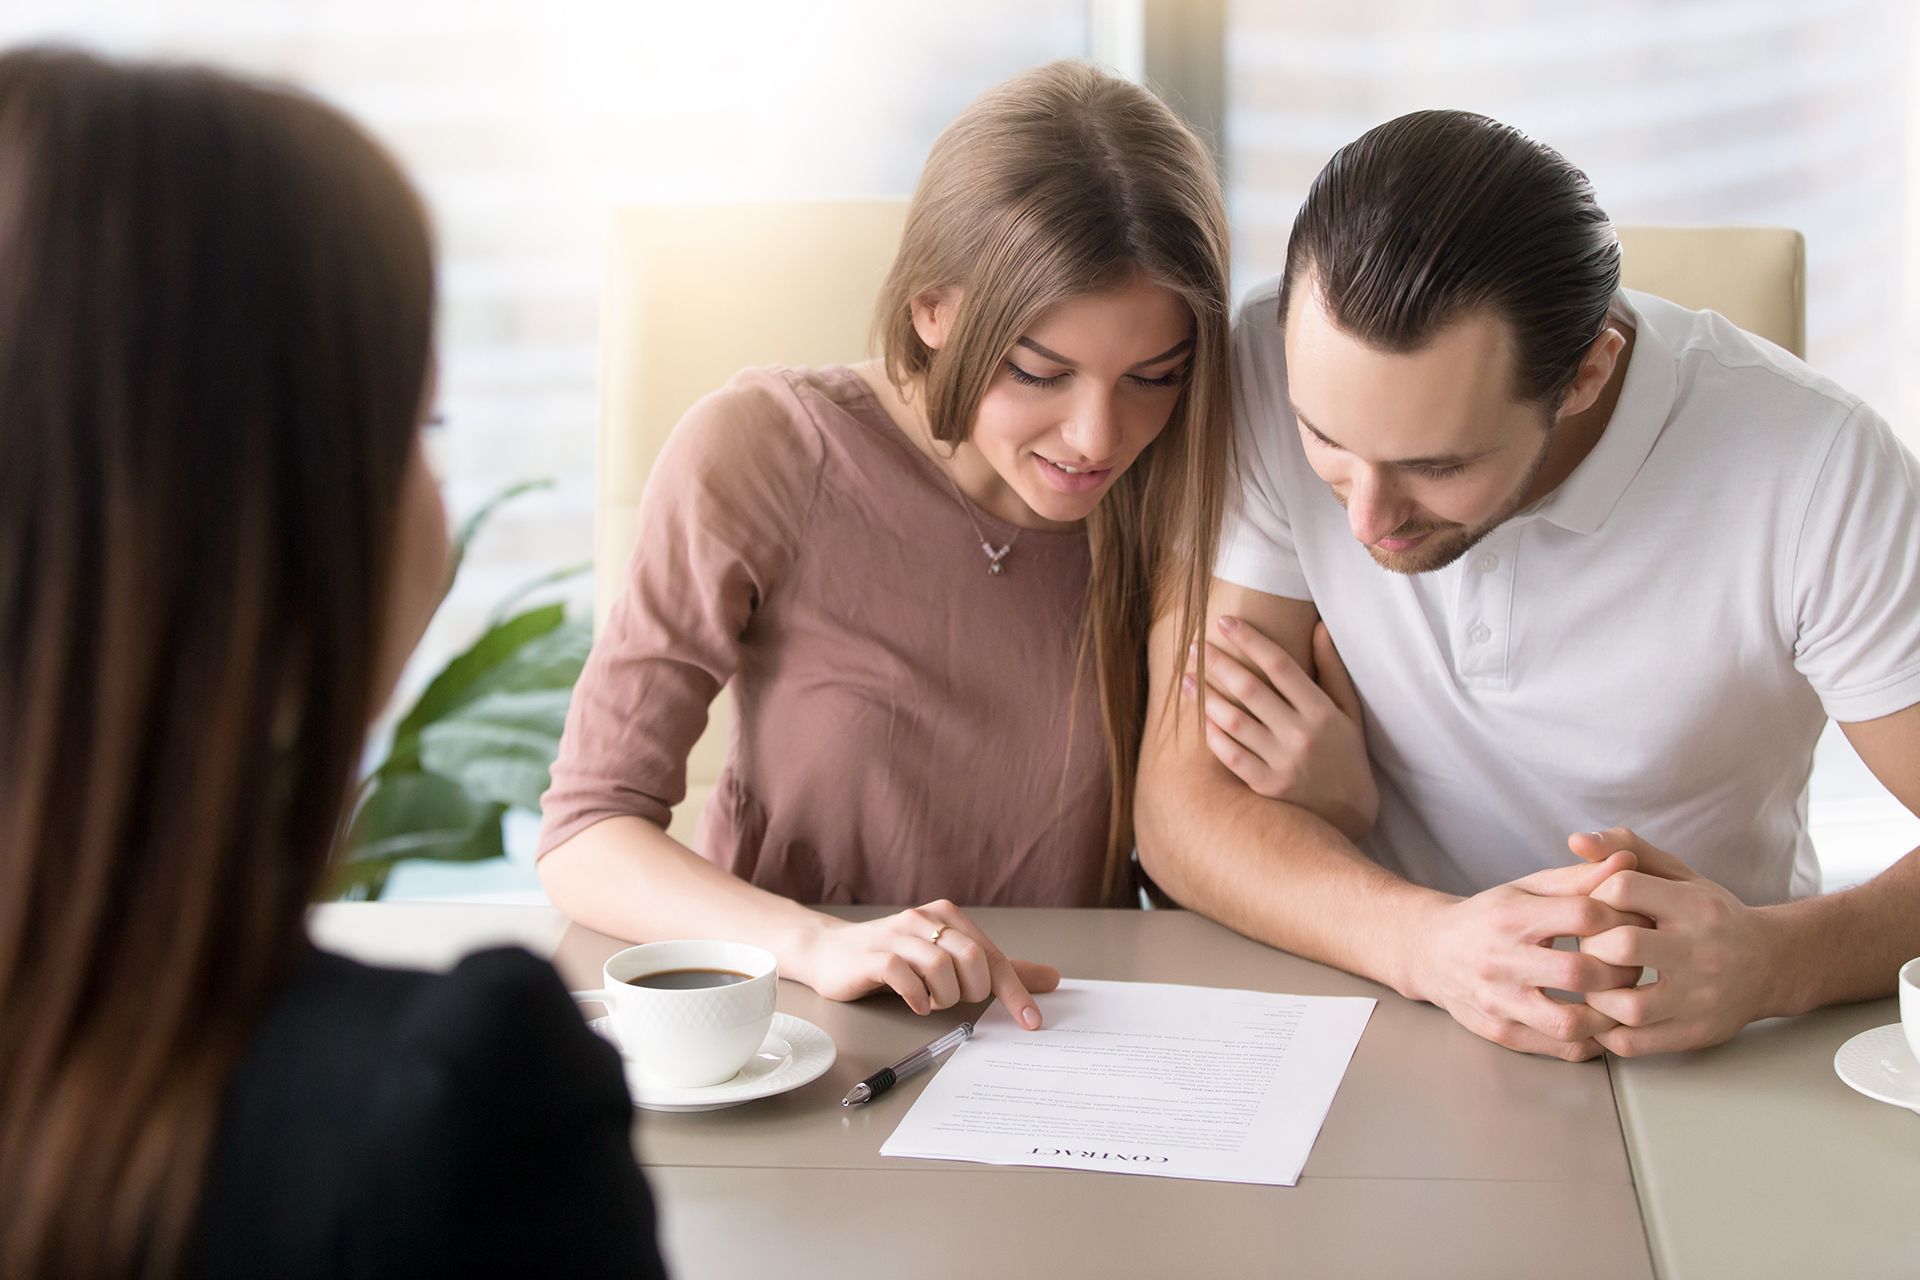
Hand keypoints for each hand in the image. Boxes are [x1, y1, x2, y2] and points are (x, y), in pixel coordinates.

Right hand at [790, 899, 1059, 1028]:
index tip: (1031, 1022)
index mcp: (948, 916)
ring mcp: (897, 935)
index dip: (1015, 992)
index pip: (992, 955)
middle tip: (954, 1001)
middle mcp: (925, 919)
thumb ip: (998, 970)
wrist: (830, 952)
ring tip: (931, 1001)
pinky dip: (917, 997)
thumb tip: (1051, 978)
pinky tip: (915, 1004)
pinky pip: (905, 976)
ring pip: (941, 967)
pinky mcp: (874, 955)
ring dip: (943, 997)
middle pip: (972, 959)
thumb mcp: (950, 959)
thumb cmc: (894, 957)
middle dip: (971, 992)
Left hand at [1184, 616, 1378, 840]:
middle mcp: (1301, 735)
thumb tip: (1319, 627)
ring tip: (1187, 678)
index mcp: (1322, 711)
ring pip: (1234, 721)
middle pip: (1251, 689)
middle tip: (1194, 644)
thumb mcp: (1349, 711)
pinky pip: (1231, 755)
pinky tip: (1200, 717)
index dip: (1250, 640)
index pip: (1280, 665)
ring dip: (1206, 696)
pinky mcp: (1267, 787)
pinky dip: (1213, 735)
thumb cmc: (1346, 754)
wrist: (1350, 814)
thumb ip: (1332, 669)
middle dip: (1218, 662)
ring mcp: (1282, 763)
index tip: (1226, 622)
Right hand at [1404, 852, 1648, 1060]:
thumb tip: (1627, 860)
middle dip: (1622, 971)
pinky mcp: (1500, 1032)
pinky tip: (1600, 1023)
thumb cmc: (1489, 916)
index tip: (1639, 924)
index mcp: (1511, 916)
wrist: (1429, 951)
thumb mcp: (1527, 888)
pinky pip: (1559, 1048)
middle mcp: (1500, 960)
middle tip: (1635, 966)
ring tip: (1619, 998)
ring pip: (1571, 1022)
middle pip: (1581, 973)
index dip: (1624, 918)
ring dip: (1609, 1014)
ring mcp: (1498, 1002)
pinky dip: (1591, 1040)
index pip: (1584, 915)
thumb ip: (1578, 878)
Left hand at [1569, 828, 1778, 1055]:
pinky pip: (1635, 1043)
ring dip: (1596, 995)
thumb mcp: (1677, 873)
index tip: (1593, 908)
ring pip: (1628, 1005)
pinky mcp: (1696, 1033)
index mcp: (1694, 906)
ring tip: (1594, 983)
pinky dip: (1607, 1032)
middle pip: (1622, 947)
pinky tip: (1604, 1013)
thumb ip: (1626, 849)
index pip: (1622, 889)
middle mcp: (1702, 952)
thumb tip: (1575, 841)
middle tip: (1588, 948)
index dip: (1594, 896)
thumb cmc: (1711, 915)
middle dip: (1591, 946)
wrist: (1773, 964)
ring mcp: (1701, 998)